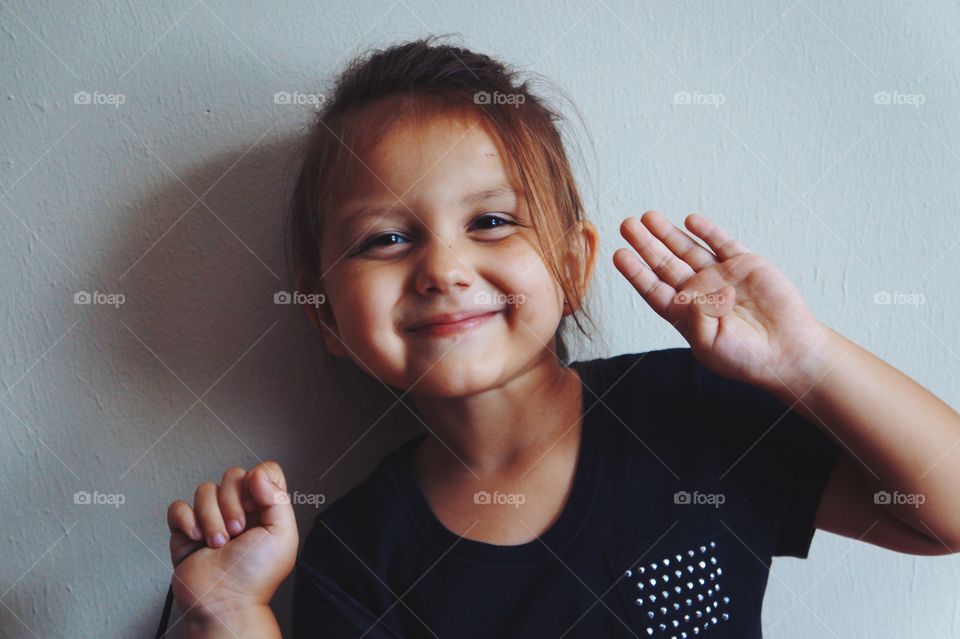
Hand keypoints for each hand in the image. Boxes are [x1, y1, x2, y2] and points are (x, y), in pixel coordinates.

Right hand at [166, 461, 298, 624]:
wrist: (224, 603)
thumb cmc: (255, 577)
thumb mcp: (282, 535)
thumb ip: (277, 498)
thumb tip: (258, 473)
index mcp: (264, 508)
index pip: (263, 471)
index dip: (258, 481)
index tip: (256, 503)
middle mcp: (238, 509)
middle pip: (232, 476)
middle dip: (233, 503)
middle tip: (237, 531)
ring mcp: (211, 518)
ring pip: (205, 490)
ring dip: (211, 518)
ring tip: (219, 543)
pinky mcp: (186, 530)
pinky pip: (179, 507)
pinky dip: (186, 521)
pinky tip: (197, 539)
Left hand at [613, 210, 829, 391]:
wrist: (789, 352)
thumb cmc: (747, 357)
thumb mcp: (711, 345)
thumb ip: (696, 320)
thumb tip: (690, 294)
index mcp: (686, 314)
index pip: (653, 288)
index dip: (636, 272)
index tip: (619, 254)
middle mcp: (699, 291)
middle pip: (665, 263)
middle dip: (646, 244)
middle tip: (627, 225)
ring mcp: (721, 275)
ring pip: (688, 249)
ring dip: (668, 233)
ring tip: (648, 216)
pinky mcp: (745, 265)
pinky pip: (722, 243)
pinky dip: (707, 231)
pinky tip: (690, 219)